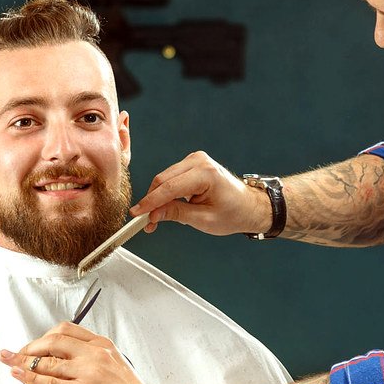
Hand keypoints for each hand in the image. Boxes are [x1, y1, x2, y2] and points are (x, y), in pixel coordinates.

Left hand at [0, 322, 168, 383]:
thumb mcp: (114, 366)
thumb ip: (91, 360)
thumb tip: (61, 362)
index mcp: (103, 346)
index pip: (66, 330)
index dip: (44, 336)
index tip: (33, 346)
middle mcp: (95, 354)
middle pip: (53, 340)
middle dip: (30, 347)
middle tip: (18, 355)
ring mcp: (89, 373)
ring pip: (48, 362)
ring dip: (23, 361)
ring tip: (9, 362)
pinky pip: (48, 383)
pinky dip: (29, 378)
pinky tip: (18, 375)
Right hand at [131, 151, 269, 235]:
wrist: (248, 206)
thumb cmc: (233, 213)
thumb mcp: (204, 220)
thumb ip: (176, 214)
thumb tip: (153, 214)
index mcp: (206, 173)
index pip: (170, 187)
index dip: (150, 202)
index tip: (136, 214)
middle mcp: (199, 161)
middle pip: (163, 180)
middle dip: (152, 202)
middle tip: (145, 222)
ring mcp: (195, 161)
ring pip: (165, 179)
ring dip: (157, 199)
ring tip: (156, 220)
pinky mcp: (191, 165)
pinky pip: (171, 179)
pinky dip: (166, 194)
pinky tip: (167, 208)